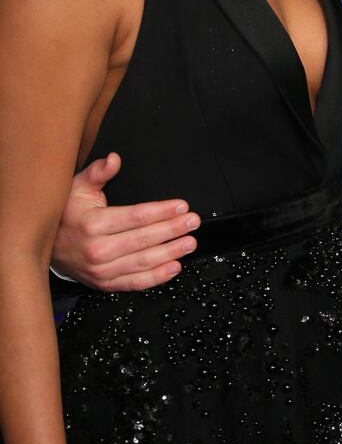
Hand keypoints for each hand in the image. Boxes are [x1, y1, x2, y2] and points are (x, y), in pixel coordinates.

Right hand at [51, 153, 200, 290]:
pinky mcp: (105, 284)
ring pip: (143, 262)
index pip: (136, 216)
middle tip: (192, 222)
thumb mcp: (77, 188)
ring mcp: (101, 269)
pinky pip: (136, 283)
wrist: (47, 247)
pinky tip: (174, 266)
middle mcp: (97, 249)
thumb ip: (97, 173)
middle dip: (172, 230)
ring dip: (170, 252)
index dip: (161, 211)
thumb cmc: (66, 216)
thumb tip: (114, 159)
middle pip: (143, 239)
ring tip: (189, 242)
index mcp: (92, 223)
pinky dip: (157, 277)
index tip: (181, 206)